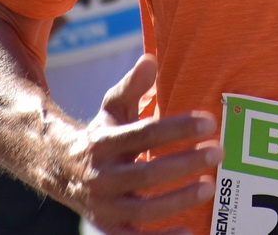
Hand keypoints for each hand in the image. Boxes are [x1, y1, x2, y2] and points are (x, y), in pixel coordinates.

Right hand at [56, 54, 221, 234]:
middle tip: (219, 151)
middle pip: (147, 173)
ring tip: (209, 187)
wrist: (58, 170)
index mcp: (103, 144)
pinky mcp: (110, 228)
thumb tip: (150, 59)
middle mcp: (101, 177)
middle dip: (185, 163)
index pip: (145, 134)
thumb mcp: (111, 108)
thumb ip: (132, 86)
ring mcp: (104, 207)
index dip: (178, 127)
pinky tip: (190, 231)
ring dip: (178, 200)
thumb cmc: (100, 135)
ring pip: (143, 210)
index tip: (209, 120)